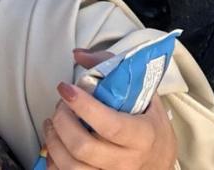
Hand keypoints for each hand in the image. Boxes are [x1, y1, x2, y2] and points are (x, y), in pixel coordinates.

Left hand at [44, 49, 178, 169]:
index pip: (110, 125)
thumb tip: (78, 54)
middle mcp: (127, 161)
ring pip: (72, 167)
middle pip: (84, 148)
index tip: (66, 89)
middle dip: (63, 122)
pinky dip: (53, 161)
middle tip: (61, 105)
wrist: (160, 161)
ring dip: (54, 141)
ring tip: (52, 123)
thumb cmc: (151, 124)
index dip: (84, 107)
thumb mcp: (145, 94)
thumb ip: (114, 68)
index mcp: (143, 135)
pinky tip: (54, 144)